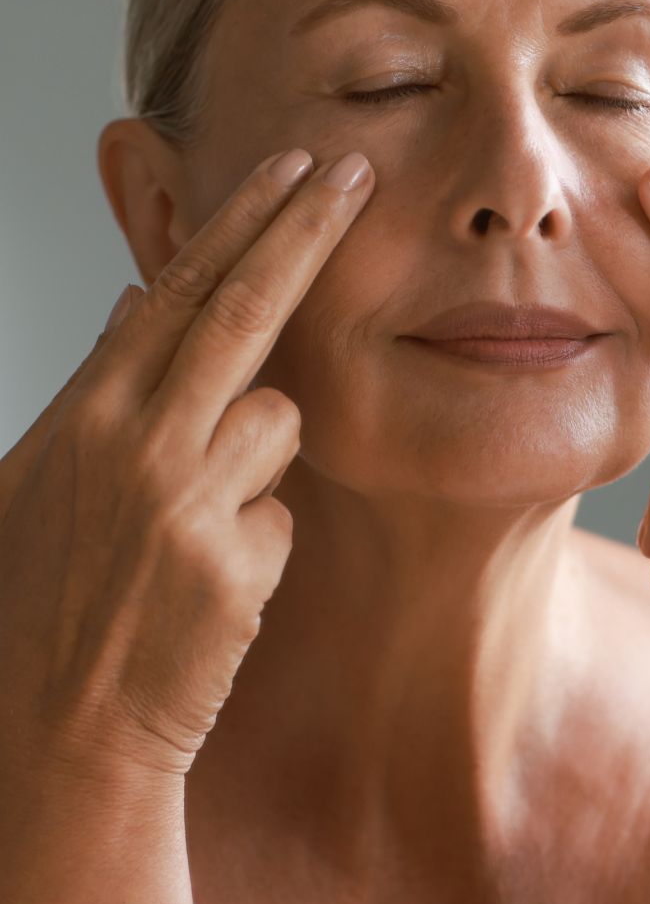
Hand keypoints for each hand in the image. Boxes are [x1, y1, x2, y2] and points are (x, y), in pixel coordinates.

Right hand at [0, 146, 373, 780]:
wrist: (52, 738)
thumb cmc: (37, 601)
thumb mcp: (41, 478)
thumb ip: (97, 382)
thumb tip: (140, 301)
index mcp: (84, 414)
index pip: (177, 291)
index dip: (241, 221)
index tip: (292, 165)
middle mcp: (136, 446)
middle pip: (244, 310)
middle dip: (306, 230)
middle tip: (358, 169)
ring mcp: (189, 507)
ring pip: (280, 422)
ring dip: (257, 456)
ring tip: (188, 529)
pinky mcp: (236, 571)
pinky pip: (283, 515)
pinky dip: (256, 536)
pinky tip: (200, 589)